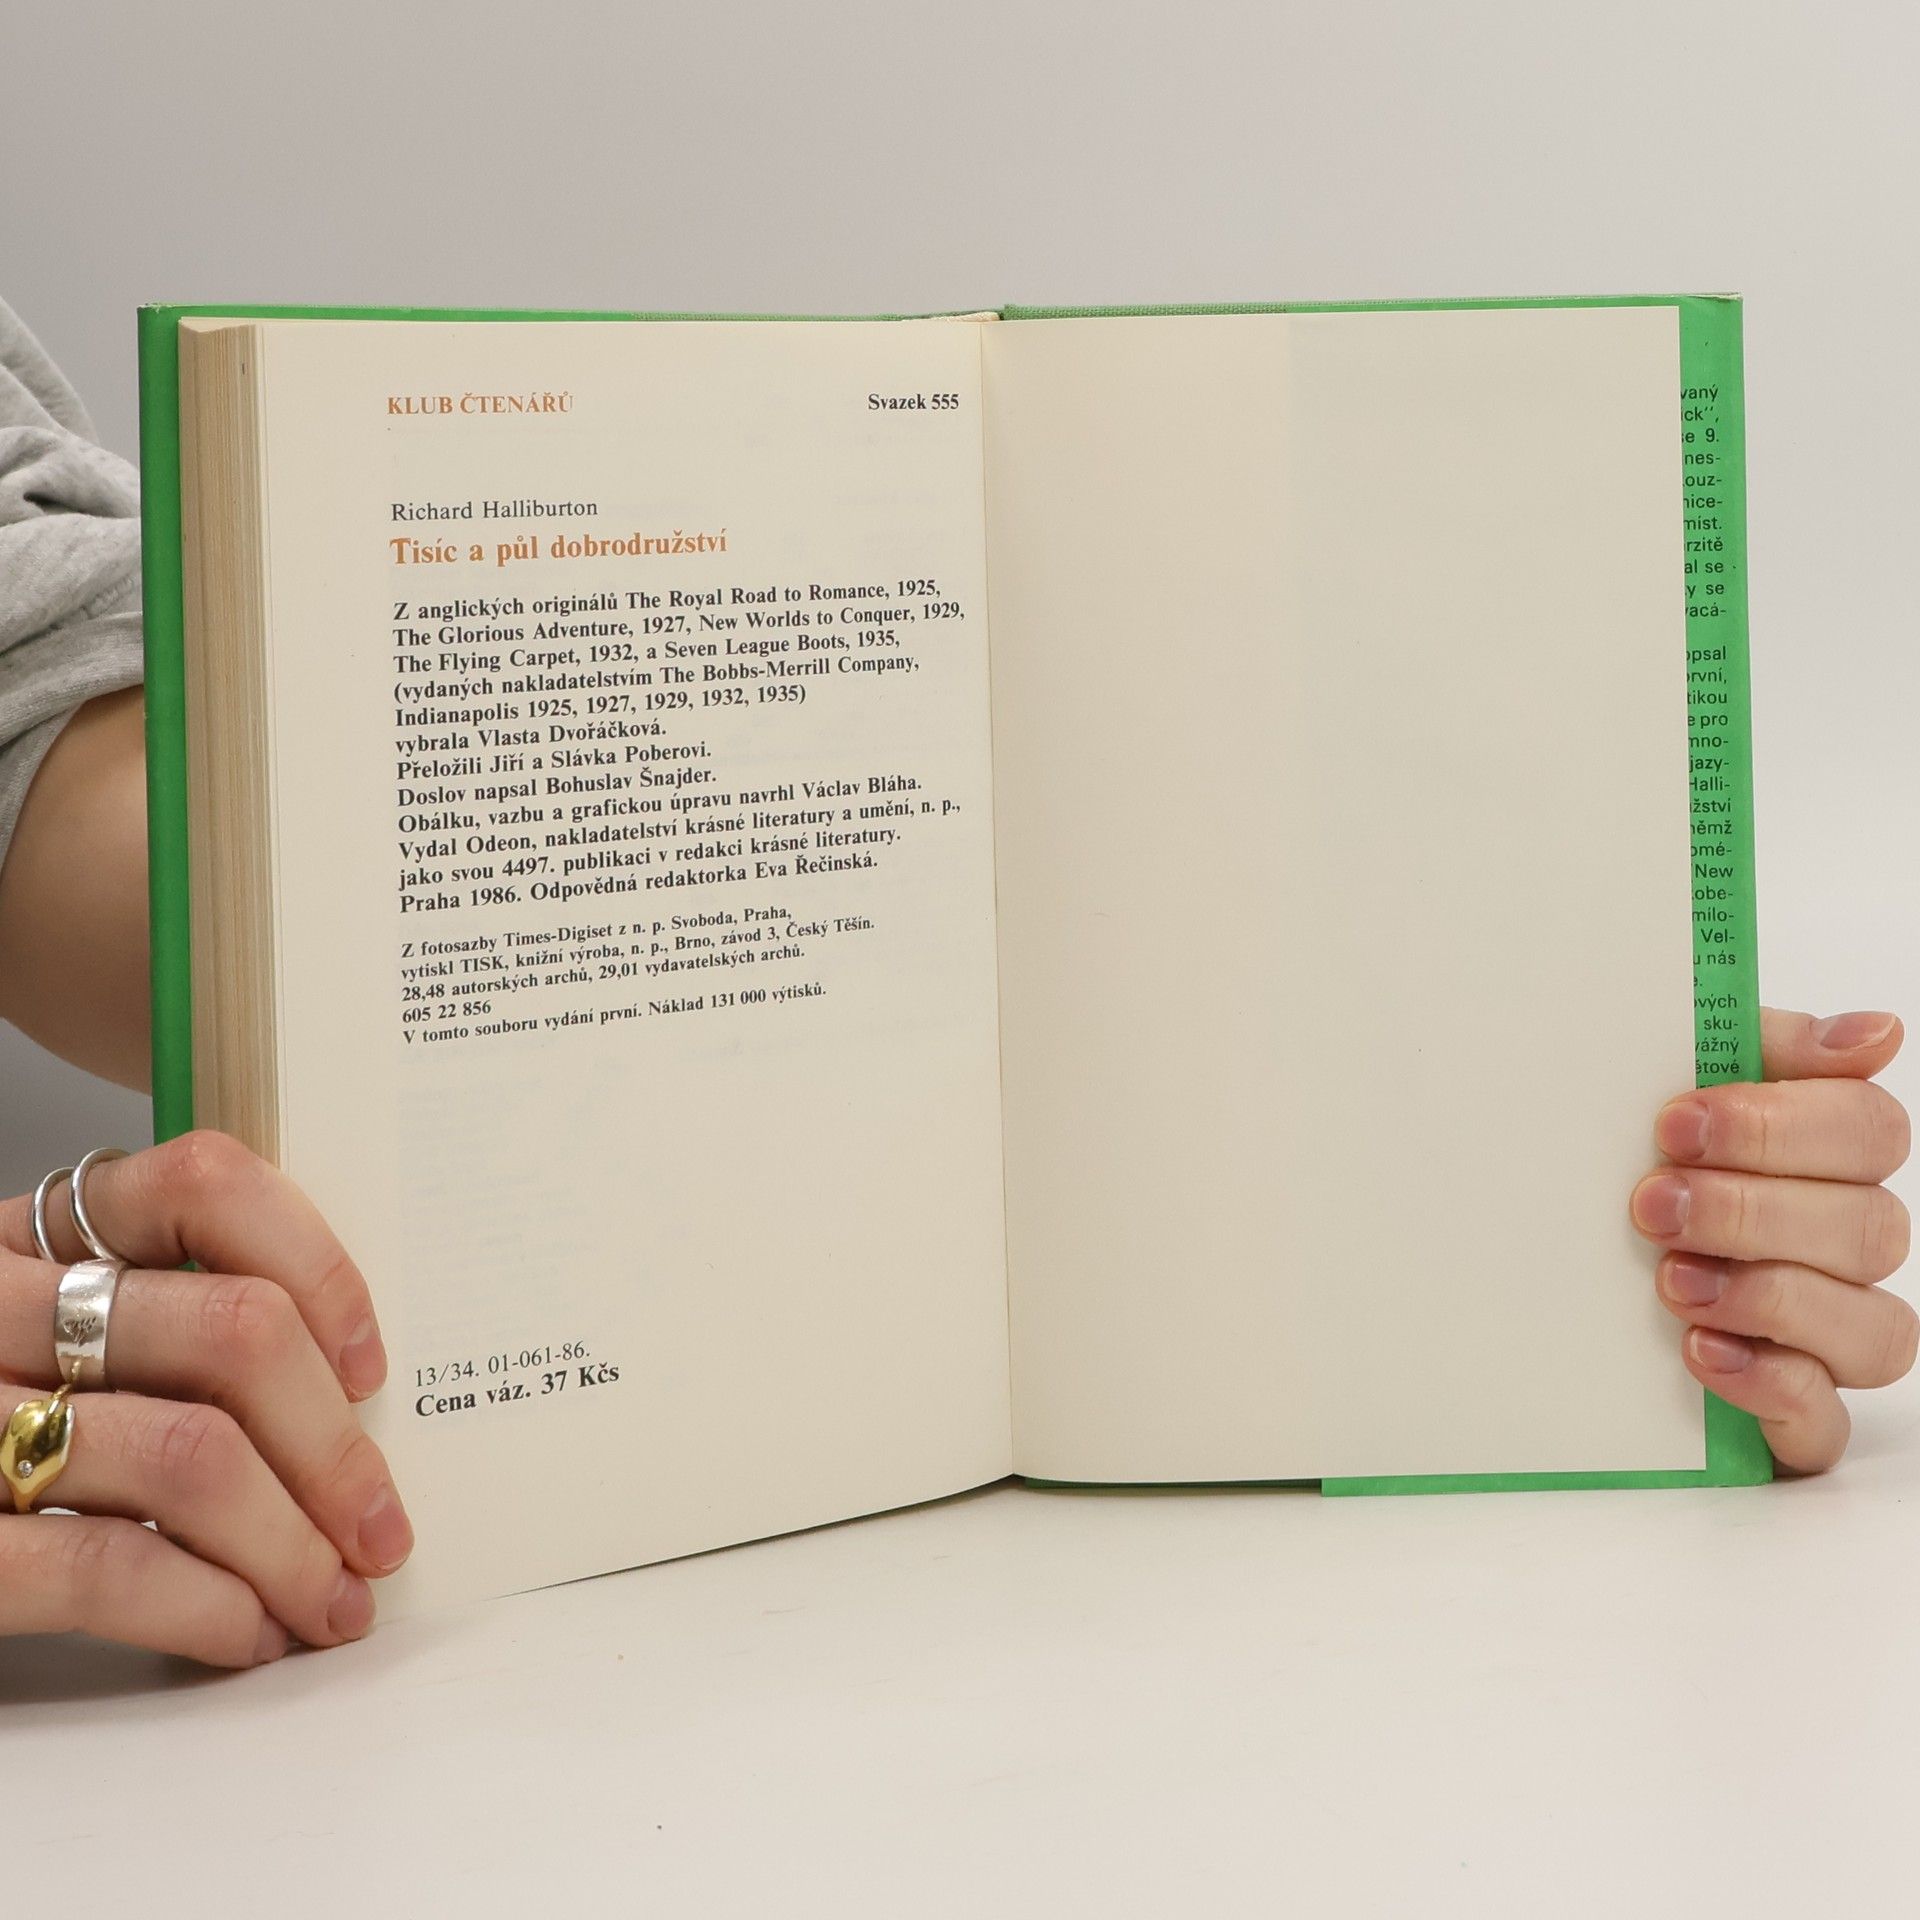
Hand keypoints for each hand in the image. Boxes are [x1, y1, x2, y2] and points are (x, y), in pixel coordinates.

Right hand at [0, 1131, 411, 1665]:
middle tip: (382, 1528)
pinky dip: (207, 1608)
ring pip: (190, 1454)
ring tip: (334, 1600)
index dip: (319, 1267)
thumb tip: (345, 1395)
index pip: (203, 1184)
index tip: (371, 1368)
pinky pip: (106, 1565)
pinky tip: (248, 1633)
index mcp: (27, 1237)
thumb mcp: (38, 1335)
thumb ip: (157, 1326)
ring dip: (294, 1546)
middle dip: (335, 1448)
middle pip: (231, 1334)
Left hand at [1631, 1009, 1914, 1472]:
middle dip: (1751, 1212)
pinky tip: (1700, 1350)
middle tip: (1651, 1203)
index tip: (1674, 1122)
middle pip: (1868, 1227)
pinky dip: (1768, 1384)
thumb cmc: (1623, 1159)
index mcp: (1824, 1154)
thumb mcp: (1662, 1081)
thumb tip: (1874, 1034)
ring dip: (1769, 1298)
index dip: (1777, 1126)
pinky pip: (1823, 1418)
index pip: (1868, 1128)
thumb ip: (1750, 1044)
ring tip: (1672, 1281)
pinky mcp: (1792, 1411)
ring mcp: (1827, 1333)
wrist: (1530, 1259)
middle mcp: (1841, 1242)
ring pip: (1873, 1328)